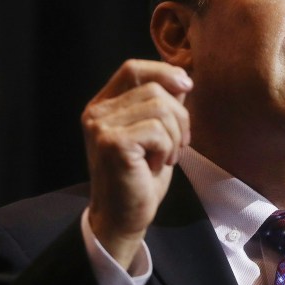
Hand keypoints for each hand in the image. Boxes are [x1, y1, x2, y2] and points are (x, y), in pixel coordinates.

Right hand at [82, 59, 192, 268]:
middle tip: (177, 146)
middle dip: (180, 117)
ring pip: (161, 108)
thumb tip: (182, 76)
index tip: (187, 87)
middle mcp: (97, 112)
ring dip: (175, 136)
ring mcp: (101, 126)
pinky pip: (157, 130)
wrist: (124, 215)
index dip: (164, 71)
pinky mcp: (112, 143)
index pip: (134, 69)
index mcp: (104, 105)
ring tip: (166, 157)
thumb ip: (163, 104)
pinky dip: (167, 149)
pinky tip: (156, 165)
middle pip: (156, 89)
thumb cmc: (141, 176)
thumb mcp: (156, 133)